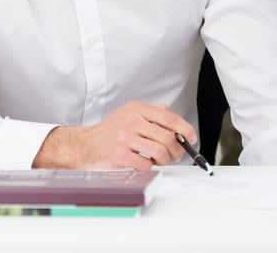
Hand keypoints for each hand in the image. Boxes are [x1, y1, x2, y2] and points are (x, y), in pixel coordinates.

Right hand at [33, 101, 194, 169]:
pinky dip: (150, 167)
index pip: (169, 117)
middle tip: (175, 155)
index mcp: (136, 108)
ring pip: (159, 152)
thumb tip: (171, 116)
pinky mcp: (119, 154)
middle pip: (167, 137)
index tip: (191, 138)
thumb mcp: (128, 114)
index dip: (185, 129)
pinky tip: (144, 163)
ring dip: (164, 160)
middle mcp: (130, 120)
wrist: (85, 146)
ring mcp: (124, 137)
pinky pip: (146, 164)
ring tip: (159, 160)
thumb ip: (150, 112)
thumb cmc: (109, 132)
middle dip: (176, 150)